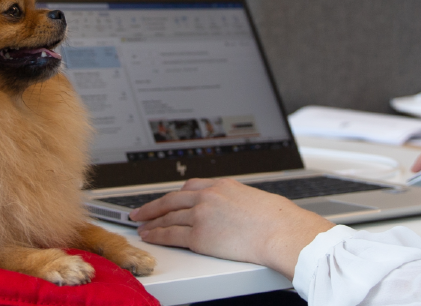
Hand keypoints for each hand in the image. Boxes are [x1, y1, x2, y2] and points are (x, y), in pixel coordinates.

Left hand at [131, 178, 334, 278]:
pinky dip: (157, 235)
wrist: (280, 232)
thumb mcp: (254, 199)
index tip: (165, 200)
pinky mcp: (199, 235)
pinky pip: (171, 234)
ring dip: (152, 222)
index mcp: (222, 185)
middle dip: (153, 206)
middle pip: (171, 200)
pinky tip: (150, 236)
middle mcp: (208, 196)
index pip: (189, 188)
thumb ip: (236, 203)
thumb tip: (237, 212)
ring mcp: (201, 215)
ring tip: (142, 227)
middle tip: (140, 211)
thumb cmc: (277, 220)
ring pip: (168, 217)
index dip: (173, 196)